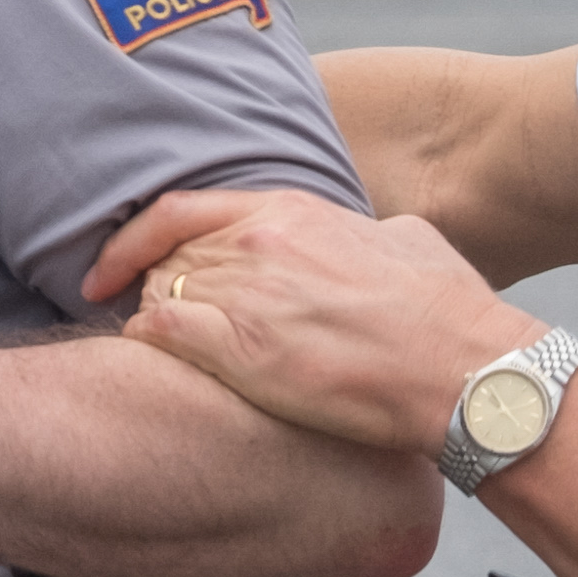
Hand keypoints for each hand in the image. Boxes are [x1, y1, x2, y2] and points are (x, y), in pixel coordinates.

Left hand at [92, 189, 539, 454]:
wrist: (464, 367)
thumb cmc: (447, 311)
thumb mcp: (404, 239)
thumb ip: (357, 232)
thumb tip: (355, 239)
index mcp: (292, 210)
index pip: (181, 209)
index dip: (133, 237)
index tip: (113, 262)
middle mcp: (259, 244)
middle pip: (165, 257)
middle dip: (148, 287)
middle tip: (144, 317)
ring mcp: (249, 297)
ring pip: (158, 295)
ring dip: (151, 319)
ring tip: (165, 348)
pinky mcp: (246, 353)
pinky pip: (163, 334)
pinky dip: (145, 343)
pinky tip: (147, 357)